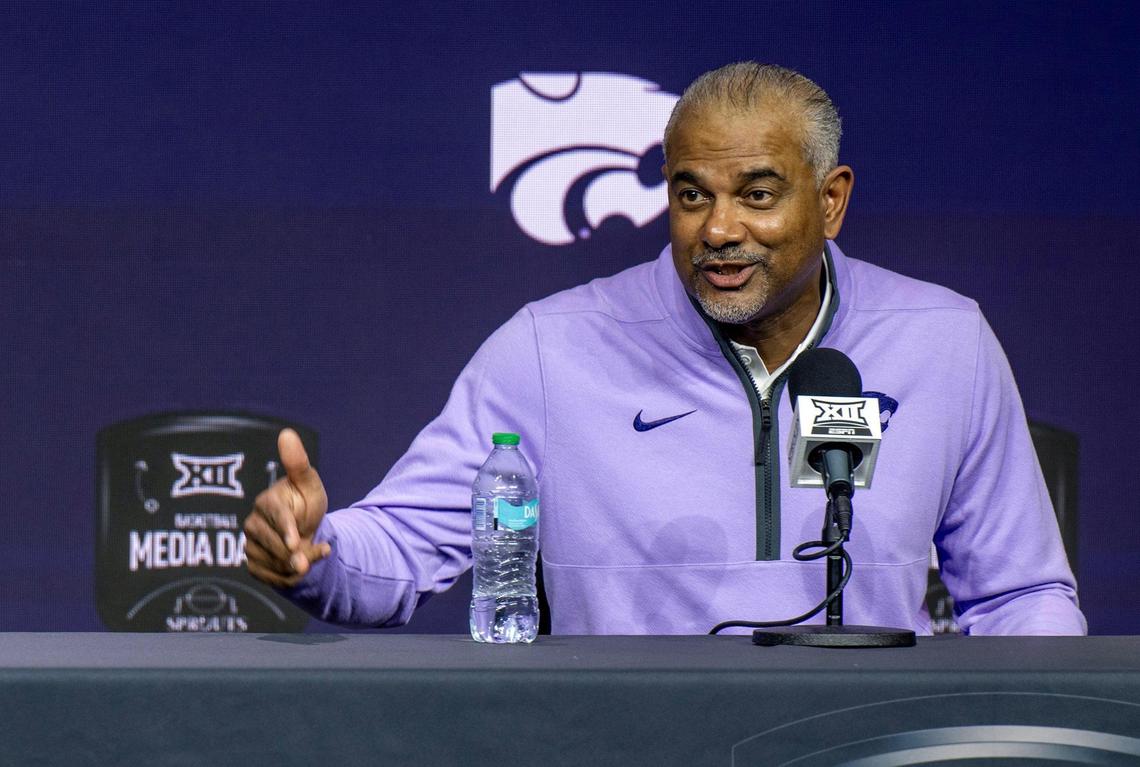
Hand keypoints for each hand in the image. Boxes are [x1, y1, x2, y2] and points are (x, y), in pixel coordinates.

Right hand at [244, 428, 331, 586]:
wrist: (303, 532)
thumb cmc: (305, 503)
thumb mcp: (309, 484)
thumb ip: (298, 463)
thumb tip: (287, 433)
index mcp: (266, 502)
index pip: (276, 517)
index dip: (286, 531)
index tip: (296, 542)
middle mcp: (253, 524)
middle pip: (279, 546)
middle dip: (303, 552)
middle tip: (323, 550)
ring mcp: (250, 546)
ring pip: (278, 565)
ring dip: (302, 565)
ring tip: (313, 552)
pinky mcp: (253, 565)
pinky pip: (274, 580)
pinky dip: (293, 578)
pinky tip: (302, 566)